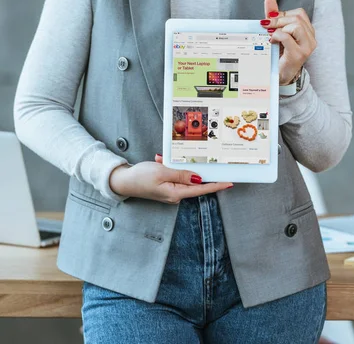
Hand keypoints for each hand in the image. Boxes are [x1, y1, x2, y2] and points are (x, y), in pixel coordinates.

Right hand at [109, 157, 232, 203]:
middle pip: (194, 182)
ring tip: (162, 160)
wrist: (122, 181)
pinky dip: (169, 166)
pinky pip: (174, 175)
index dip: (216, 185)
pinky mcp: (165, 185)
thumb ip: (181, 175)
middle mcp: (175, 194)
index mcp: (176, 193)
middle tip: (205, 159)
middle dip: (195, 169)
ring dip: (177, 166)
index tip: (229, 182)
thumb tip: (198, 179)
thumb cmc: (140, 178)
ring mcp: (170, 191)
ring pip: (183, 176)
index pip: (201, 190)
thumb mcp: (161, 172)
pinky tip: (160, 160)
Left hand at [261, 0, 315, 84]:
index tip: (271, 20)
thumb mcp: (276, 32)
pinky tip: (271, 41)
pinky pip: (287, 37)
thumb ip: (274, 16)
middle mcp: (311, 39)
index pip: (300, 13)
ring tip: (271, 35)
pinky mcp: (299, 54)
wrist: (280, 75)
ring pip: (296, 25)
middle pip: (297, 18)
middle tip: (267, 26)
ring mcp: (307, 47)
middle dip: (279, 20)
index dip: (284, 14)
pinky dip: (276, 36)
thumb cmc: (280, 54)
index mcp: (307, 32)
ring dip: (279, 28)